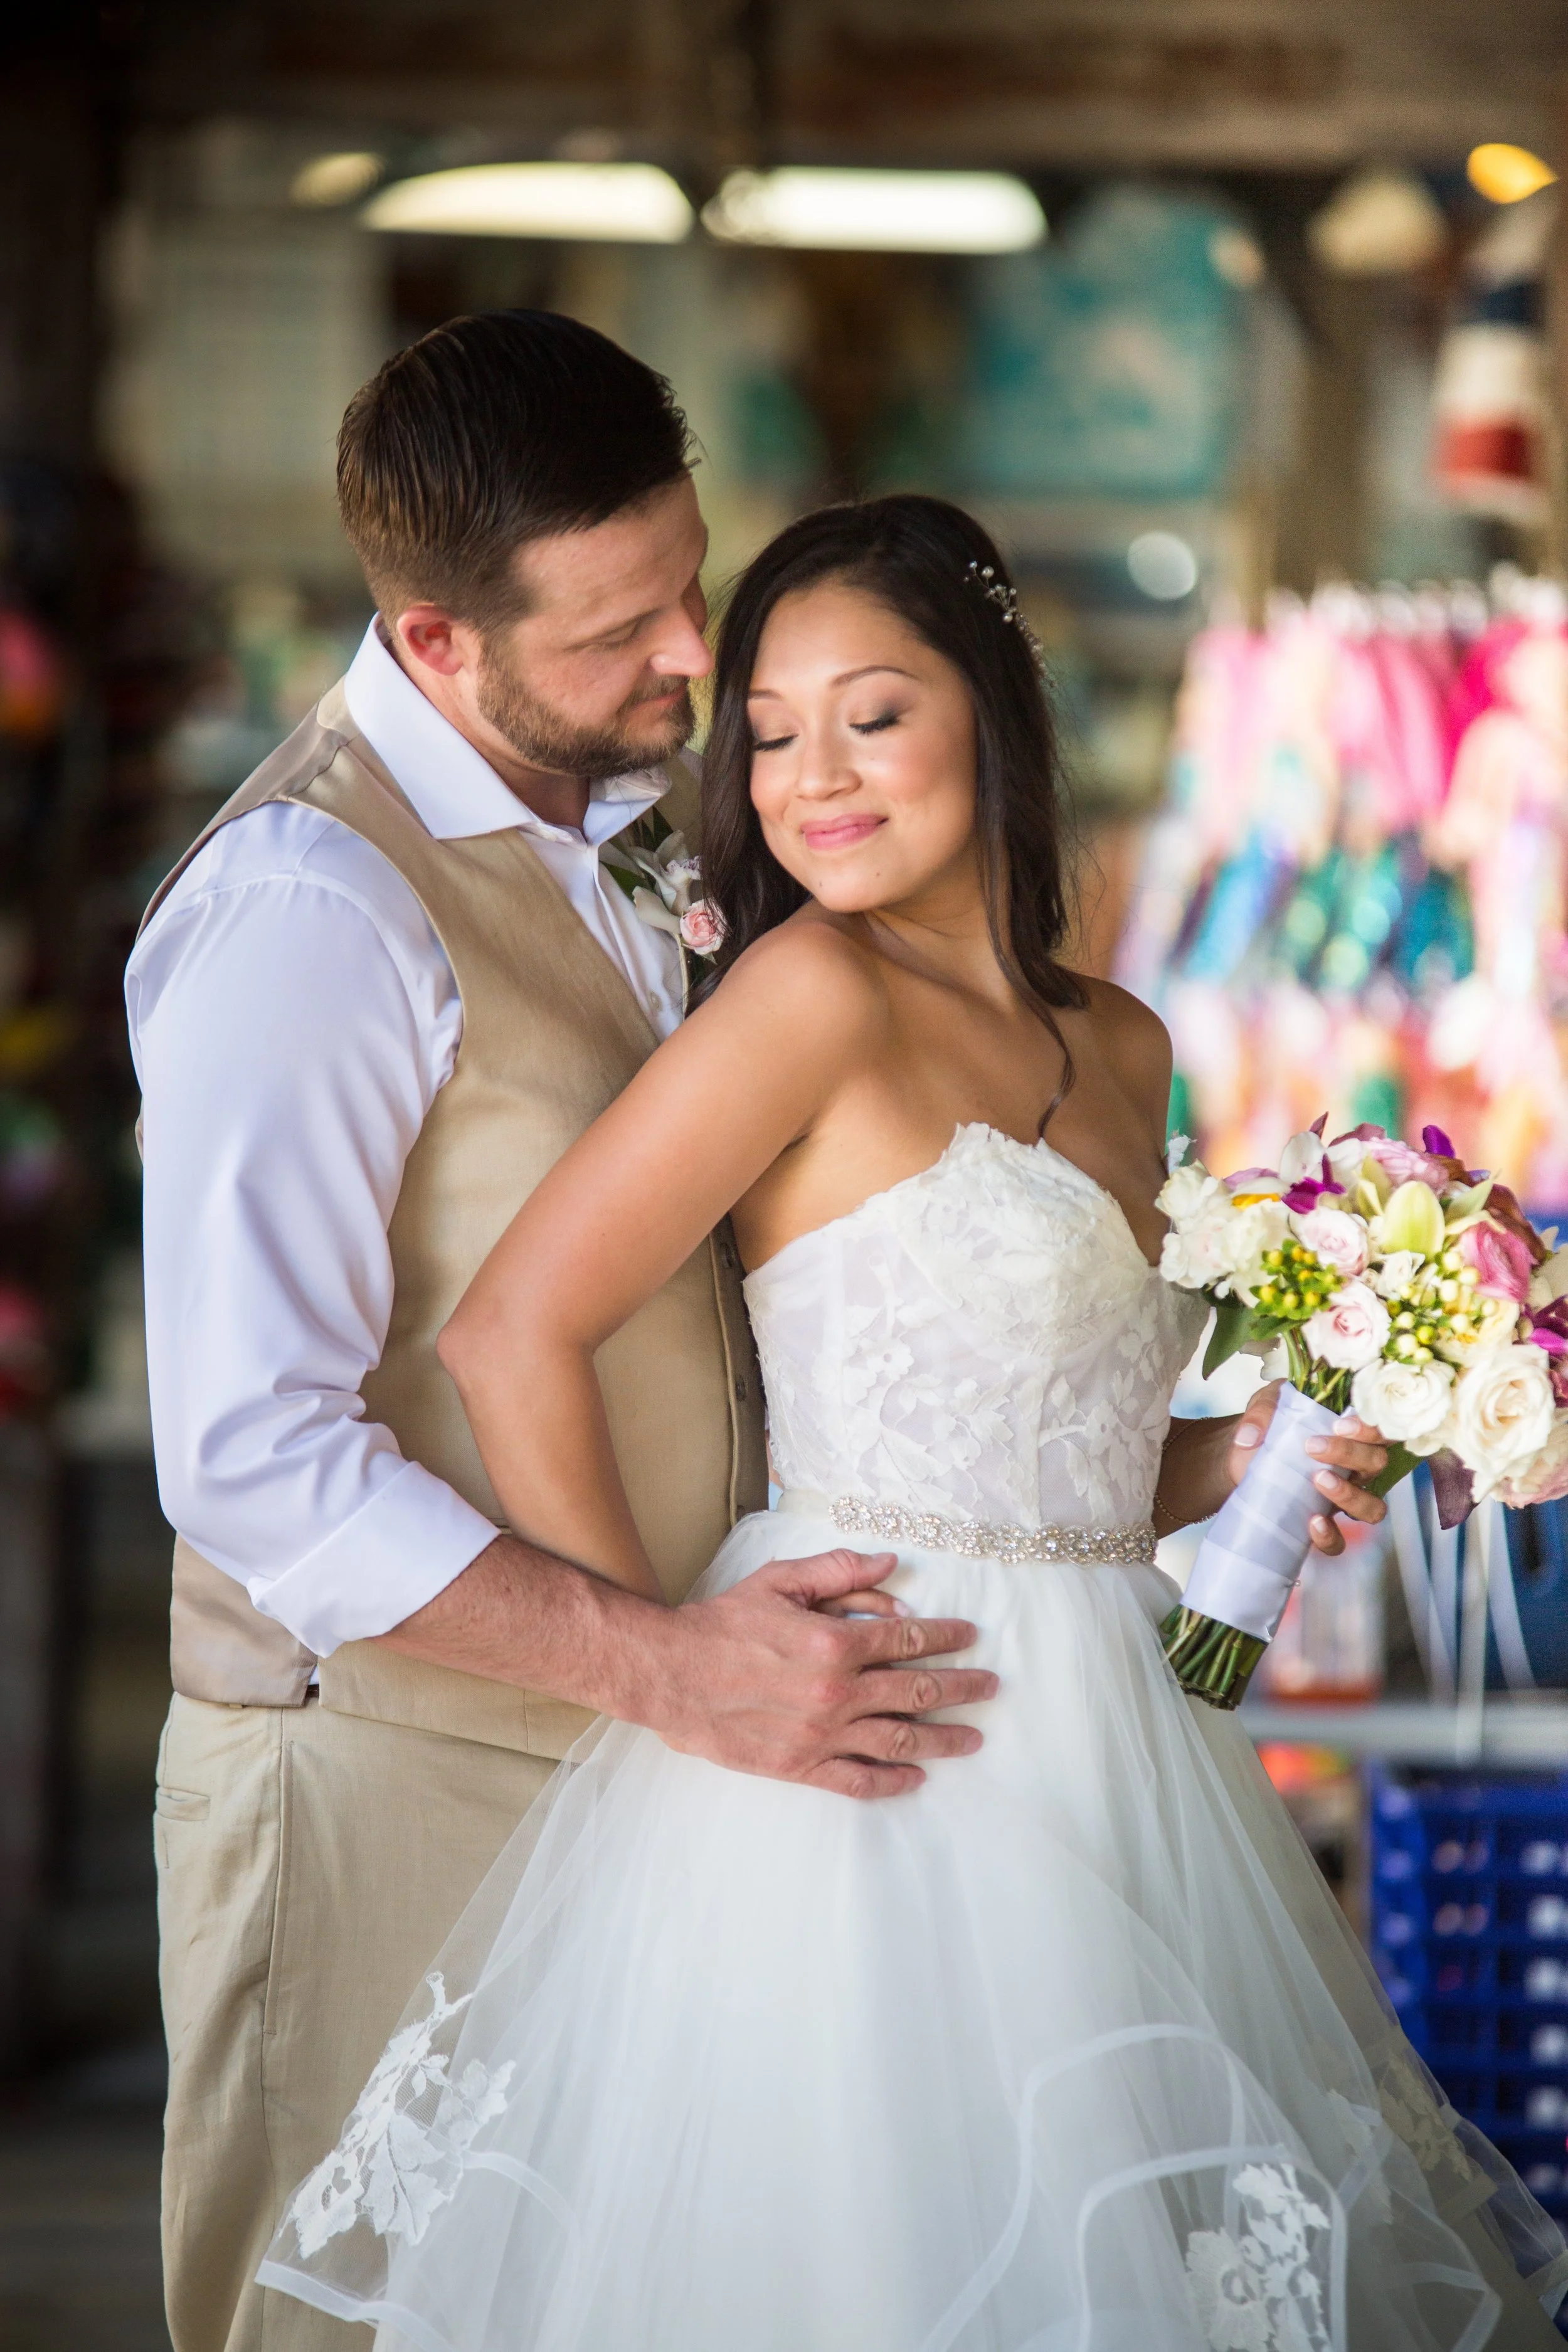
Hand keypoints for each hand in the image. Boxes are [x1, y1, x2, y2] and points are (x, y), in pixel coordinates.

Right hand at [645, 1547, 997, 1800]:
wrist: (672, 1675)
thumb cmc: (723, 1624)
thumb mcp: (781, 1582)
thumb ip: (839, 1572)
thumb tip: (892, 1566)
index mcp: (835, 1643)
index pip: (908, 1639)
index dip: (945, 1637)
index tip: (969, 1638)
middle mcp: (837, 1693)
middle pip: (918, 1691)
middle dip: (961, 1687)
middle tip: (989, 1686)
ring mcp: (822, 1735)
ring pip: (899, 1740)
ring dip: (943, 1739)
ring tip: (972, 1738)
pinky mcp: (801, 1766)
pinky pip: (858, 1781)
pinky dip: (892, 1781)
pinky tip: (916, 1777)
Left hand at [1228, 1380, 1388, 1555]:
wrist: (1242, 1456)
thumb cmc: (1267, 1426)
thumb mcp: (1264, 1408)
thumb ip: (1262, 1412)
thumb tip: (1250, 1437)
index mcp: (1350, 1435)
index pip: (1380, 1430)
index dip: (1370, 1428)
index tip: (1338, 1425)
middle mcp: (1354, 1467)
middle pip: (1377, 1463)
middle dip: (1350, 1454)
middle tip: (1313, 1447)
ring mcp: (1341, 1498)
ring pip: (1372, 1507)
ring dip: (1350, 1495)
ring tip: (1319, 1480)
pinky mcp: (1321, 1523)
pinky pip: (1337, 1542)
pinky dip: (1329, 1536)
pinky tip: (1313, 1523)